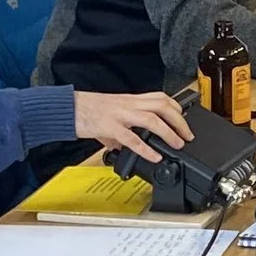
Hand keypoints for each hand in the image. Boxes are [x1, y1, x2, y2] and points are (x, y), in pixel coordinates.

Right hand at [76, 89, 193, 162]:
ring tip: (178, 144)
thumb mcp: (108, 115)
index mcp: (129, 100)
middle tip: (188, 135)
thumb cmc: (85, 110)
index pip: (160, 97)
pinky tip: (154, 157)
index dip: (176, 107)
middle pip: (162, 106)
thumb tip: (122, 146)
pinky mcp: (110, 127)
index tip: (184, 118)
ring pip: (152, 119)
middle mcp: (128, 104)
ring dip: (169, 132)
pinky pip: (132, 139)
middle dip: (179, 120)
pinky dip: (146, 149)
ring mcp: (120, 115)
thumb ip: (119, 130)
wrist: (66, 108)